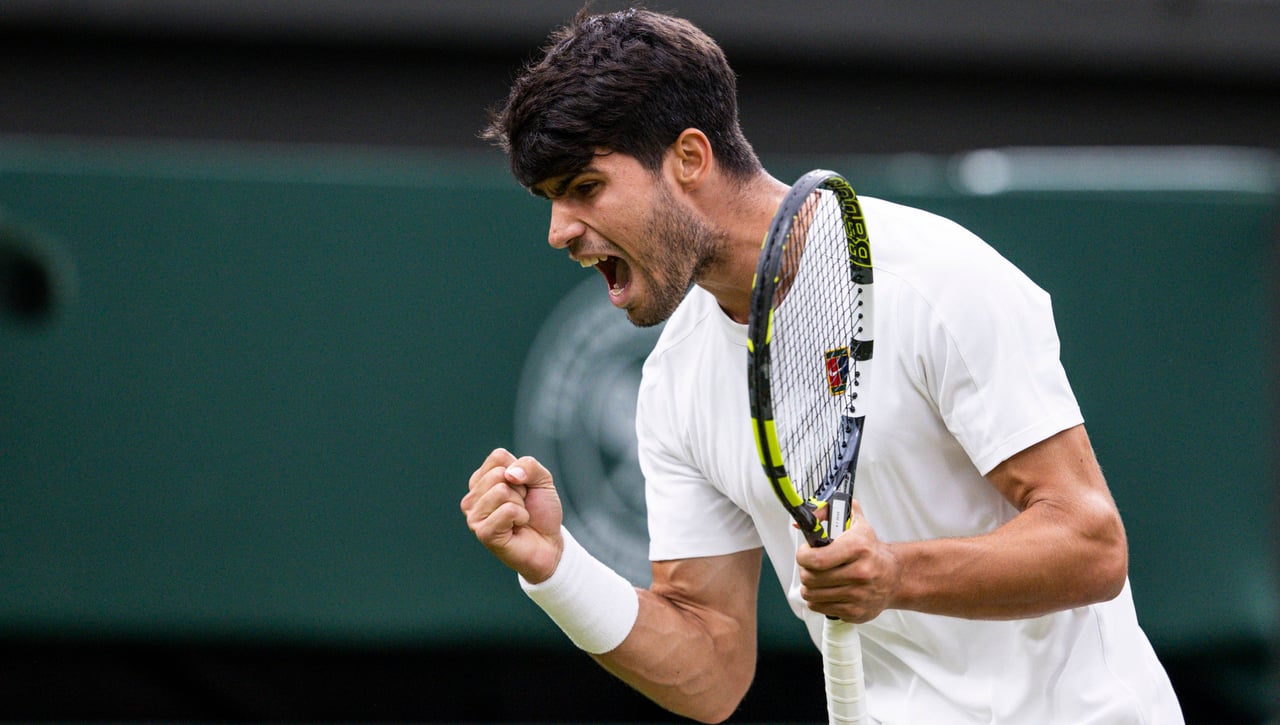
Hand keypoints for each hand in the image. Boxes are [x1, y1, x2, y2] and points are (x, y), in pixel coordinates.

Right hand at [461, 448, 563, 582]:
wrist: (550, 543)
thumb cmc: (541, 511)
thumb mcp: (542, 479)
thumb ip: (529, 465)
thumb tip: (509, 474)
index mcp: (482, 480)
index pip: (497, 457)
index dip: (520, 471)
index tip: (523, 489)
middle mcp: (473, 497)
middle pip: (498, 474)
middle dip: (520, 489)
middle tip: (522, 505)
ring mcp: (474, 515)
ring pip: (501, 491)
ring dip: (520, 505)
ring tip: (519, 517)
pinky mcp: (482, 532)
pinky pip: (507, 510)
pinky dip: (521, 516)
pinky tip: (517, 527)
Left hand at [796, 498, 899, 622]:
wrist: (895, 576)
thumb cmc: (870, 549)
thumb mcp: (855, 522)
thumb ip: (829, 510)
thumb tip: (806, 518)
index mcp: (858, 548)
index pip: (816, 559)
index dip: (803, 556)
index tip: (804, 552)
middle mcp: (860, 573)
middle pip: (811, 578)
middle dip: (804, 570)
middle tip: (810, 565)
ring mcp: (858, 595)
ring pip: (812, 595)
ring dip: (809, 586)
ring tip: (817, 577)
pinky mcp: (856, 612)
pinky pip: (820, 608)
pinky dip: (818, 599)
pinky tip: (827, 590)